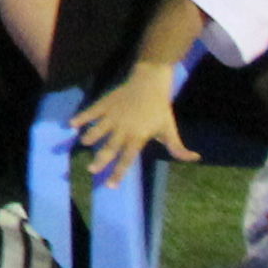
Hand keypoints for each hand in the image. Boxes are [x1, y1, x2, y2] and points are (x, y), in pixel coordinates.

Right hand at [73, 67, 194, 187]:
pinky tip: (71, 124)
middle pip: (109, 148)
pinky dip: (81, 118)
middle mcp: (122, 129)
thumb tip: (196, 158)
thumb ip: (178, 147)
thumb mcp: (170, 129)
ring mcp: (112, 116)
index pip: (127, 159)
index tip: (110, 185)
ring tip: (83, 143)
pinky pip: (90, 112)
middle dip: (100, 161)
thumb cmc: (160, 108)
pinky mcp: (104, 104)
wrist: (150, 82)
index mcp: (137, 137)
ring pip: (97, 131)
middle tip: (90, 170)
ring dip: (89, 138)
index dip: (118, 173)